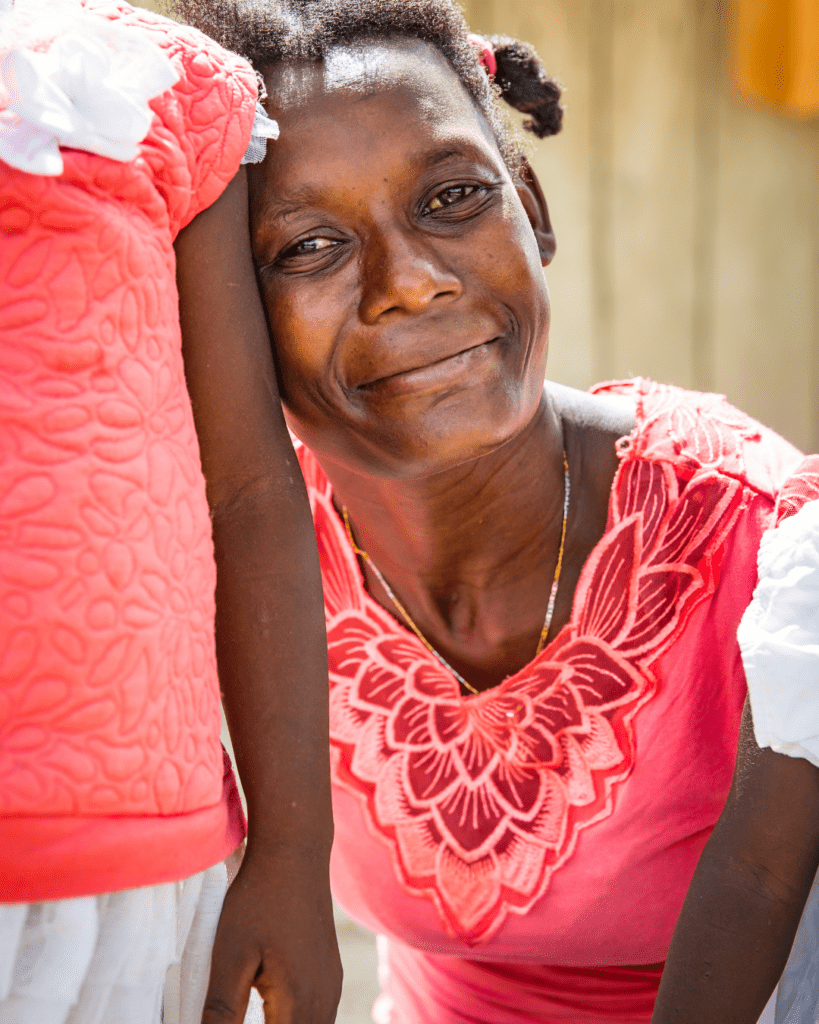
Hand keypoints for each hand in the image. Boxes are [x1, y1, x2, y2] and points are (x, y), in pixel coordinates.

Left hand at [202, 845, 341, 1023]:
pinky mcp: (331, 973)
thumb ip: (221, 1011)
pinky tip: (273, 1015)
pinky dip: (296, 1023)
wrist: (294, 853)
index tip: (231, 1019)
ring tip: (250, 1016)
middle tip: (236, 1016)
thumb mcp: (229, 956)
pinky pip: (318, 1018)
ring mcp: (331, 985)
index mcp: (298, 1002)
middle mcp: (323, 1000)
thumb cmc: (258, 900)